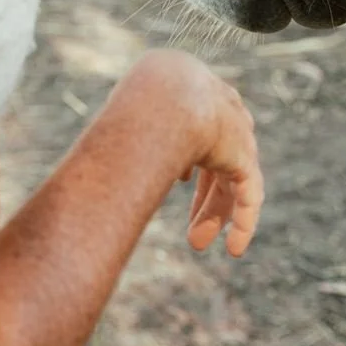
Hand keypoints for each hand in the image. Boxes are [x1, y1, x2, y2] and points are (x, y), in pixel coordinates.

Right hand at [131, 51, 263, 257]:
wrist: (166, 95)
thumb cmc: (136, 103)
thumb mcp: (128, 118)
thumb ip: (122, 137)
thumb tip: (96, 161)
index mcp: (196, 101)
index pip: (199, 136)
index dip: (189, 160)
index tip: (181, 180)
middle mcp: (222, 118)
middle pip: (217, 166)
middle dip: (203, 200)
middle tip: (190, 230)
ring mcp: (236, 137)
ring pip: (230, 185)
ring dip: (213, 216)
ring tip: (195, 243)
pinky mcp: (244, 158)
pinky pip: (249, 197)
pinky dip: (242, 223)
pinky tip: (234, 249)